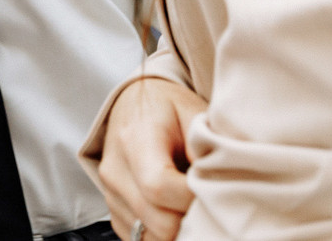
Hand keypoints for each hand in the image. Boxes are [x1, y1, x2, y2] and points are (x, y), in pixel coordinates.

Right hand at [97, 76, 203, 240]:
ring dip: (182, 231)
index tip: (219, 192)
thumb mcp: (192, 112)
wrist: (133, 104)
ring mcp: (112, 195)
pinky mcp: (115, 212)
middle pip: (159, 221)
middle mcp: (115, 171)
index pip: (159, 186)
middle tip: (217, 205)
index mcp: (134, 139)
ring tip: (199, 208)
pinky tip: (181, 213)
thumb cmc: (167, 108)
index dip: (193, 199)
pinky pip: (143, 239)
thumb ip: (205, 147)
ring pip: (153, 237)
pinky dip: (167, 235)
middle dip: (194, 220)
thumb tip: (219, 183)